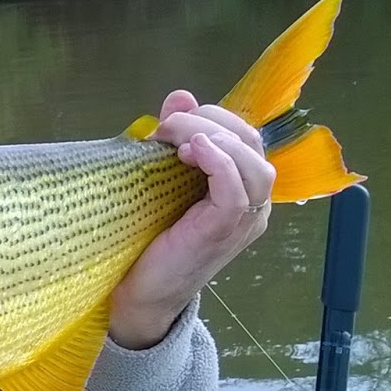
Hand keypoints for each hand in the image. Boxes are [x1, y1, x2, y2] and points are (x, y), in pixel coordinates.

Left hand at [110, 90, 275, 348]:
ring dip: (212, 138)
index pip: (245, 137)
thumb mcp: (162, 180)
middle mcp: (253, 204)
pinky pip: (237, 190)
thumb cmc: (149, 239)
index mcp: (241, 189)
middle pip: (252, 144)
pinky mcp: (224, 231)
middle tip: (168, 127)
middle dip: (210, 122)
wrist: (138, 294)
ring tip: (175, 139)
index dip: (213, 118)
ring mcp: (243, 220)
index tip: (172, 118)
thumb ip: (175, 140)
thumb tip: (180, 95)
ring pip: (251, 164)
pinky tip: (193, 152)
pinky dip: (219, 164)